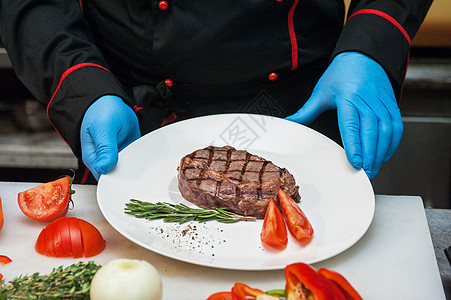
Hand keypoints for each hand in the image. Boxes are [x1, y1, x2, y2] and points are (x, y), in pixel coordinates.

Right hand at [80, 95, 140, 179]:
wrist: (111, 100)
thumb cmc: (101, 111)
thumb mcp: (103, 128)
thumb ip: (105, 149)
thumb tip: (103, 168)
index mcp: (93, 158)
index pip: (104, 177)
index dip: (115, 181)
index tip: (127, 178)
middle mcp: (105, 159)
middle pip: (118, 176)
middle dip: (129, 175)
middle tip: (139, 169)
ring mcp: (118, 155)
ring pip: (129, 169)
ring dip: (137, 167)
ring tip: (143, 161)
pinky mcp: (128, 150)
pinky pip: (137, 158)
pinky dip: (142, 158)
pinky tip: (146, 155)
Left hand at [286, 52, 402, 177]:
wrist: (364, 55)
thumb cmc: (341, 73)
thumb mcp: (321, 92)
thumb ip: (306, 112)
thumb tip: (289, 123)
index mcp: (349, 98)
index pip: (352, 125)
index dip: (355, 146)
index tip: (355, 162)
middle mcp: (367, 101)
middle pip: (371, 132)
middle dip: (369, 155)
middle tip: (364, 173)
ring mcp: (382, 103)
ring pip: (386, 132)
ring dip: (381, 153)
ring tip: (373, 168)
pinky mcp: (392, 105)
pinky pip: (396, 127)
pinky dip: (392, 144)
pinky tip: (383, 155)